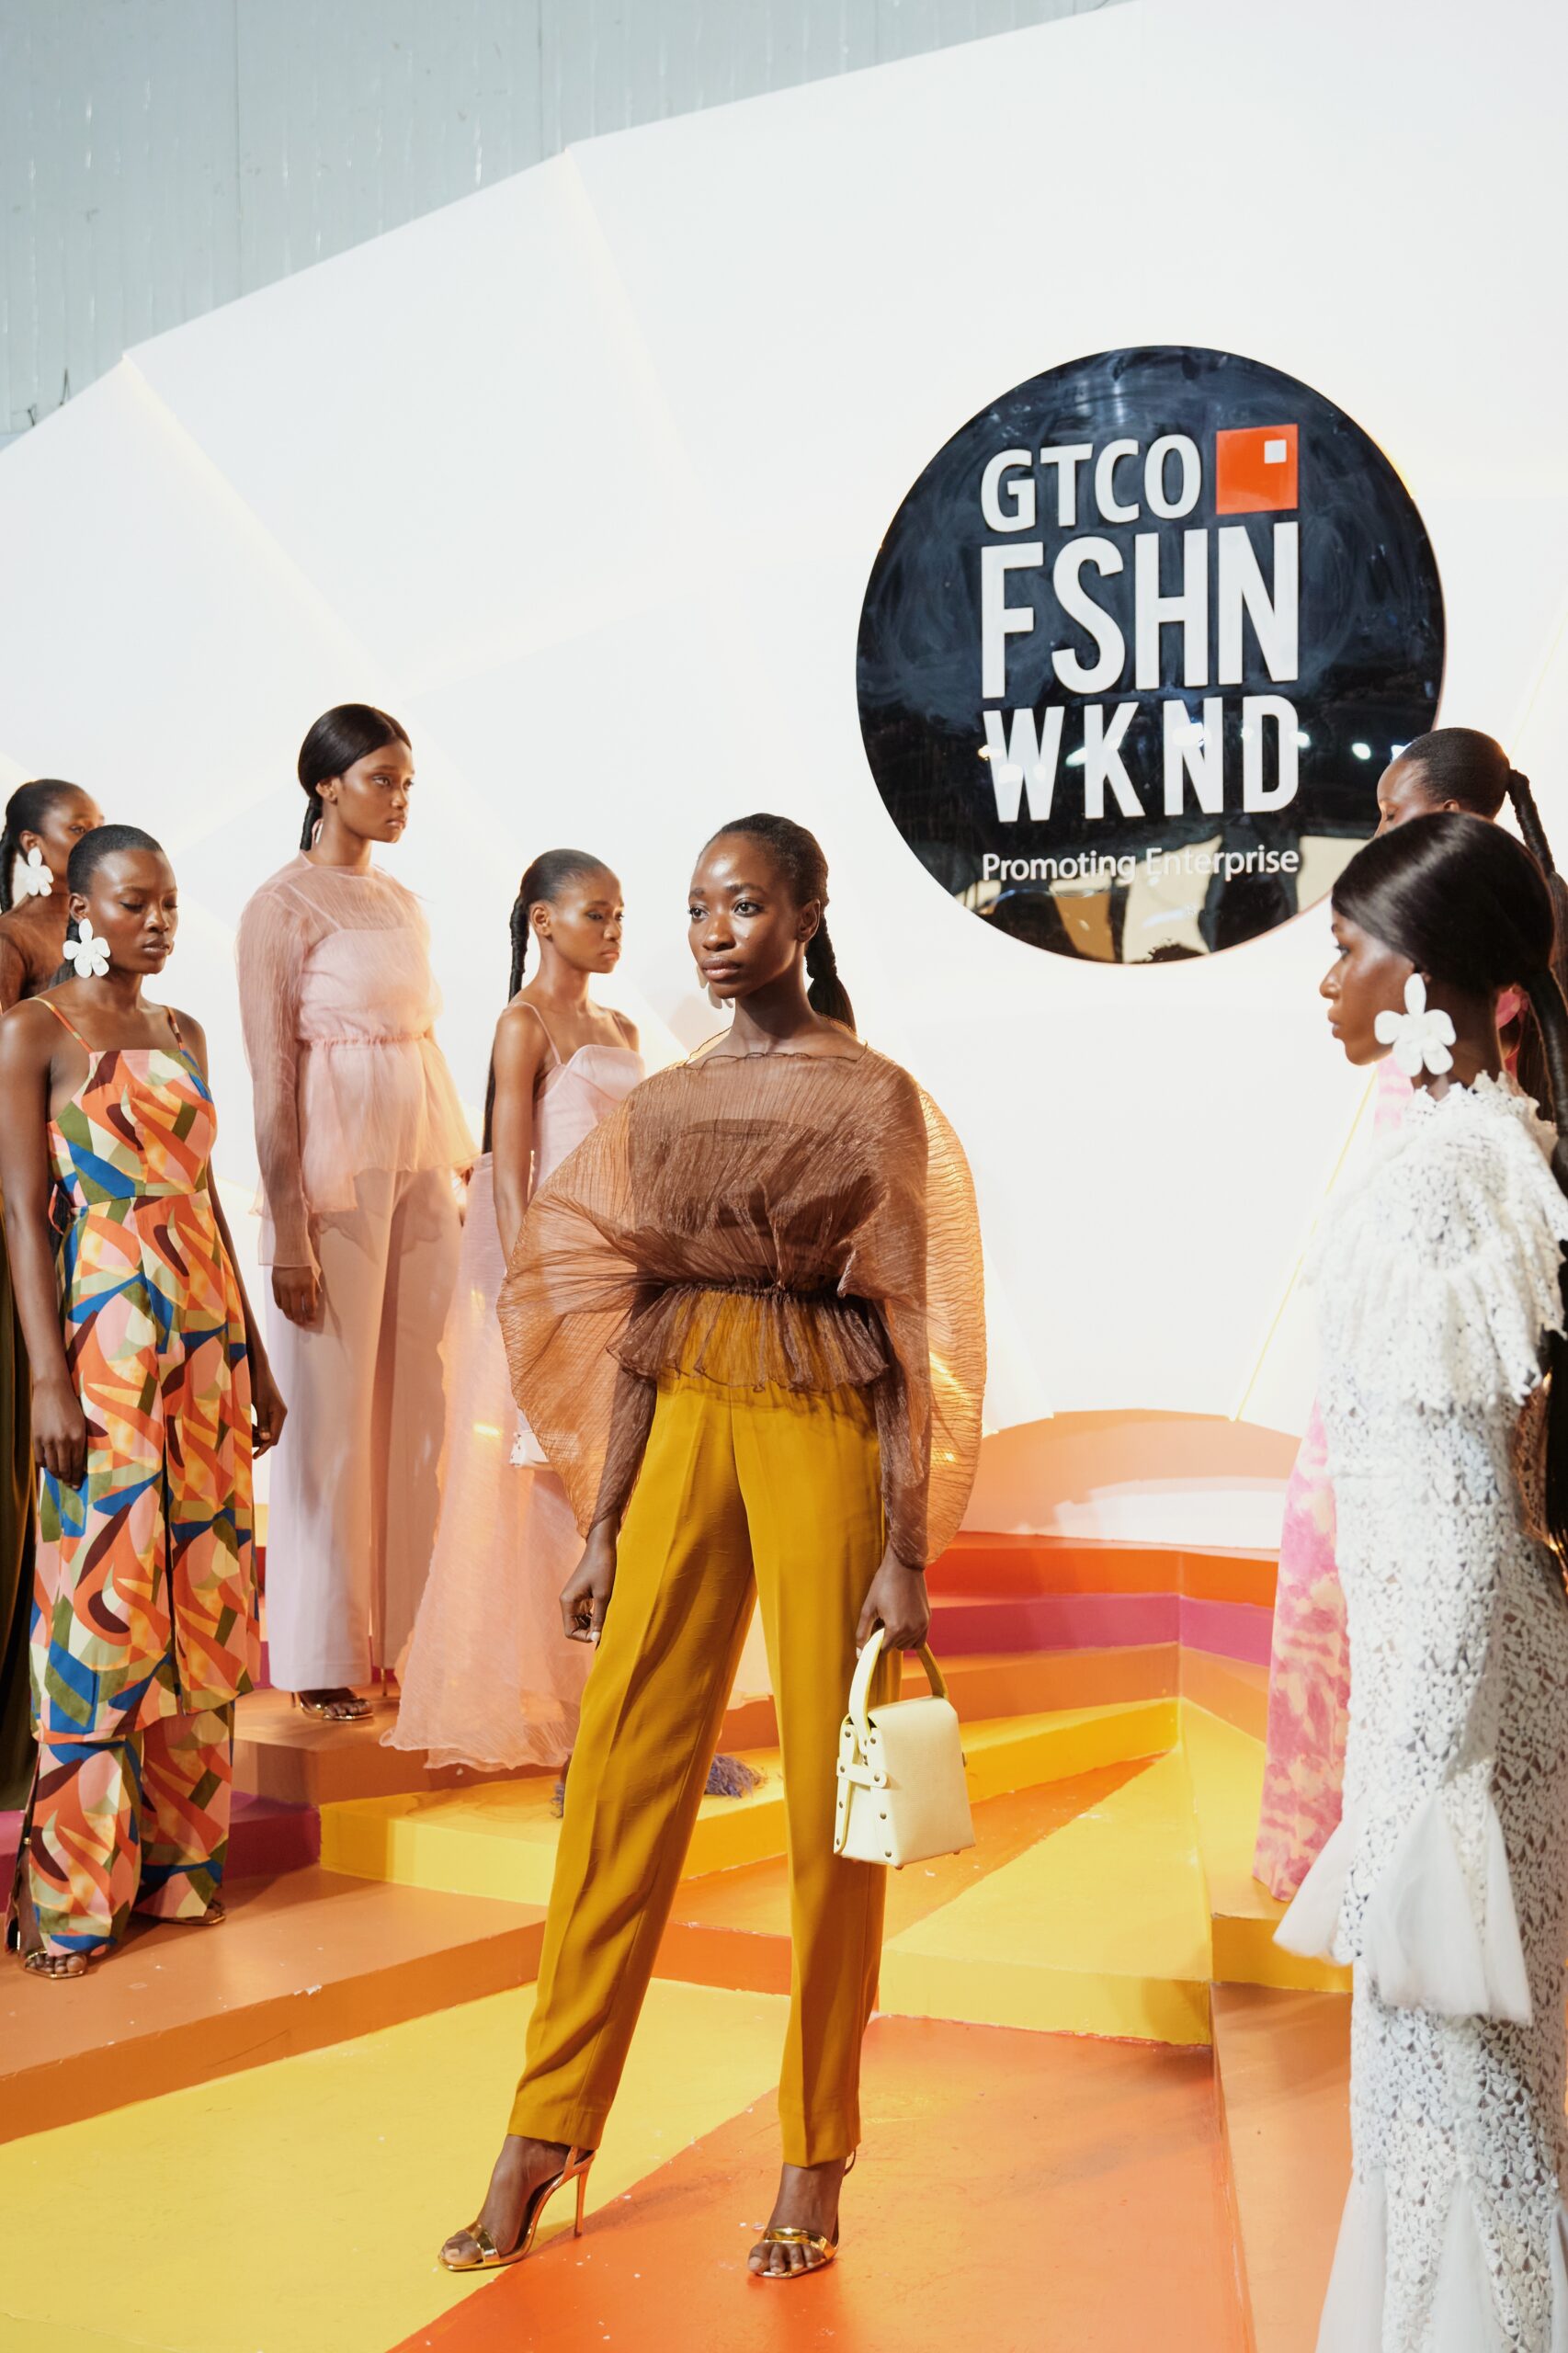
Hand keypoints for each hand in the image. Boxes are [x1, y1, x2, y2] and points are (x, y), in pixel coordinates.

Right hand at [32, 1374, 87, 1488]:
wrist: (53, 1390)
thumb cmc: (70, 1405)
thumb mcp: (81, 1423)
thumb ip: (80, 1441)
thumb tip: (79, 1462)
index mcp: (78, 1437)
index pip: (77, 1464)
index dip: (77, 1476)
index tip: (77, 1484)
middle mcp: (64, 1440)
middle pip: (65, 1467)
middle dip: (68, 1479)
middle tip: (69, 1485)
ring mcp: (48, 1439)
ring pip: (52, 1465)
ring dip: (56, 1474)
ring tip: (59, 1477)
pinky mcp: (37, 1437)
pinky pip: (40, 1458)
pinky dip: (44, 1465)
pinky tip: (48, 1466)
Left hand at [249, 1353, 287, 1455]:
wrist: (258, 1368)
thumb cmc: (257, 1385)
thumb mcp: (258, 1404)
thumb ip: (263, 1422)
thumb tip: (267, 1439)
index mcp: (280, 1414)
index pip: (274, 1437)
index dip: (264, 1448)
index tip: (254, 1456)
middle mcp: (280, 1413)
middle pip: (272, 1435)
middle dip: (260, 1442)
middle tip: (245, 1444)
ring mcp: (276, 1410)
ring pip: (269, 1430)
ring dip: (258, 1434)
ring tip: (245, 1434)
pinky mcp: (271, 1407)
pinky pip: (266, 1423)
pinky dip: (258, 1427)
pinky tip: (248, 1425)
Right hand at [272, 1263, 320, 1326]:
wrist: (290, 1248)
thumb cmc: (306, 1259)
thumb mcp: (316, 1273)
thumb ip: (315, 1289)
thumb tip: (313, 1304)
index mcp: (307, 1284)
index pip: (309, 1306)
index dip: (311, 1316)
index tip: (312, 1321)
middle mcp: (294, 1287)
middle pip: (296, 1311)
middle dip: (300, 1320)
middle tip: (303, 1324)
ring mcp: (283, 1287)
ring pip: (285, 1308)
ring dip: (290, 1316)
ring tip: (294, 1320)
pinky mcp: (275, 1284)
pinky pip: (278, 1300)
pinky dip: (282, 1307)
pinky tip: (286, 1309)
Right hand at [559, 1527, 616, 1645]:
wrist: (602, 1547)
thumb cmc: (602, 1568)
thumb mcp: (603, 1596)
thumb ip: (599, 1618)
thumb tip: (596, 1638)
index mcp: (567, 1602)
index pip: (570, 1631)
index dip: (584, 1637)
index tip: (599, 1633)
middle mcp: (567, 1602)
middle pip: (573, 1628)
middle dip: (587, 1632)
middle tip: (604, 1629)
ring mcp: (573, 1598)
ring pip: (578, 1621)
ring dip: (590, 1625)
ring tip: (604, 1621)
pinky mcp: (580, 1595)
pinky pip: (583, 1613)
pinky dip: (591, 1618)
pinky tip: (603, 1615)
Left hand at [855, 1546, 929, 1650]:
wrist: (904, 1565)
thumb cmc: (884, 1583)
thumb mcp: (868, 1608)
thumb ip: (862, 1632)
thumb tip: (859, 1653)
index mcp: (896, 1628)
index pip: (883, 1650)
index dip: (875, 1644)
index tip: (872, 1633)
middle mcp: (912, 1630)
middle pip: (896, 1647)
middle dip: (887, 1639)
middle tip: (882, 1621)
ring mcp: (922, 1625)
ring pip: (908, 1645)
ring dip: (899, 1638)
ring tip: (893, 1619)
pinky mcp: (927, 1619)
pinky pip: (920, 1640)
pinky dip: (911, 1637)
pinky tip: (903, 1624)